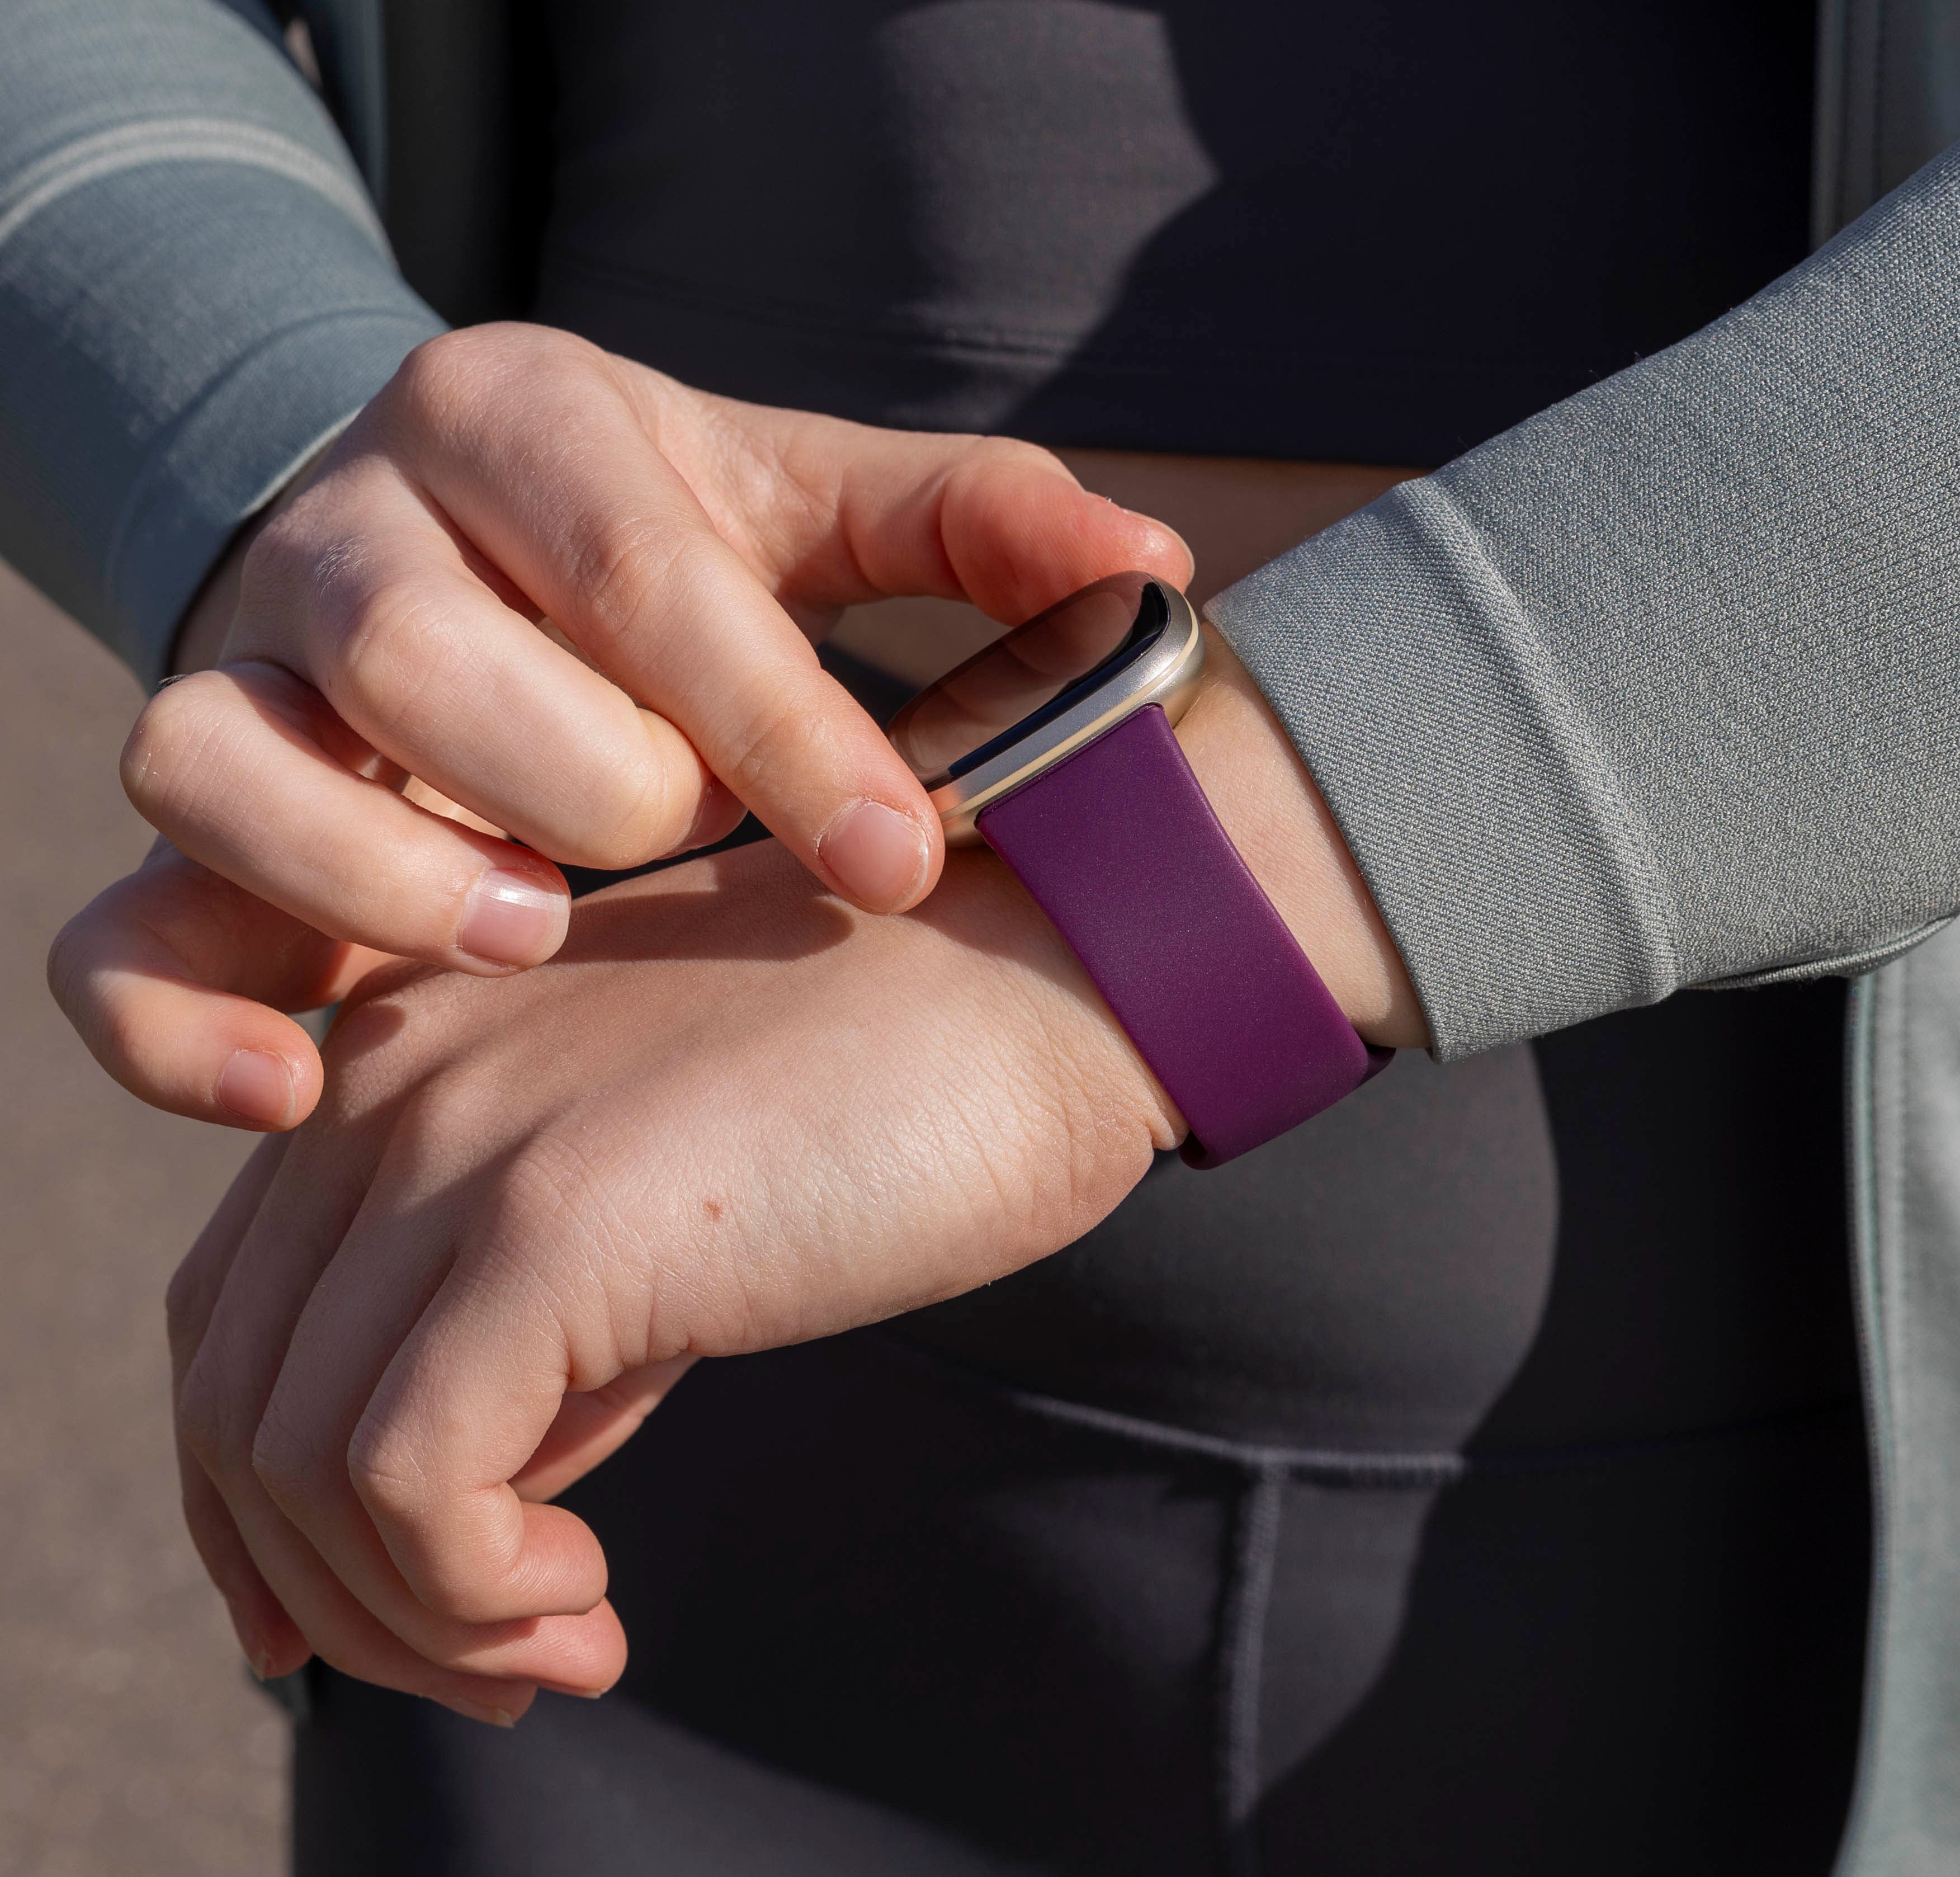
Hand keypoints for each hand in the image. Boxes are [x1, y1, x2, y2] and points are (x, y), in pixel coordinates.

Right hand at [48, 325, 1187, 1129]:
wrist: (474, 549)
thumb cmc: (677, 545)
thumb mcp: (818, 507)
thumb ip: (978, 527)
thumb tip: (1154, 571)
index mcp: (521, 424)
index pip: (636, 562)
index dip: (776, 719)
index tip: (900, 854)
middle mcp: (352, 535)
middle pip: (411, 648)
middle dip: (576, 776)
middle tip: (687, 853)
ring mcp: (245, 683)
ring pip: (213, 759)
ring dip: (380, 872)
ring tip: (541, 939)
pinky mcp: (199, 834)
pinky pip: (114, 930)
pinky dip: (181, 1020)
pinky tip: (307, 1094)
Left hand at [163, 646, 1422, 1719]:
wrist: (1048, 971)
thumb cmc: (893, 1083)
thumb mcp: (658, 1196)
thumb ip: (531, 1321)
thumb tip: (462, 1514)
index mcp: (407, 1048)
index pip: (235, 1314)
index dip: (268, 1504)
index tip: (393, 1611)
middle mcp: (389, 1074)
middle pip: (234, 1398)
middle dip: (334, 1590)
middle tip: (500, 1666)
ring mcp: (459, 1135)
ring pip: (290, 1460)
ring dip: (410, 1618)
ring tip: (560, 1640)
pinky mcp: (549, 1219)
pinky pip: (402, 1480)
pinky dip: (464, 1592)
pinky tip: (586, 1593)